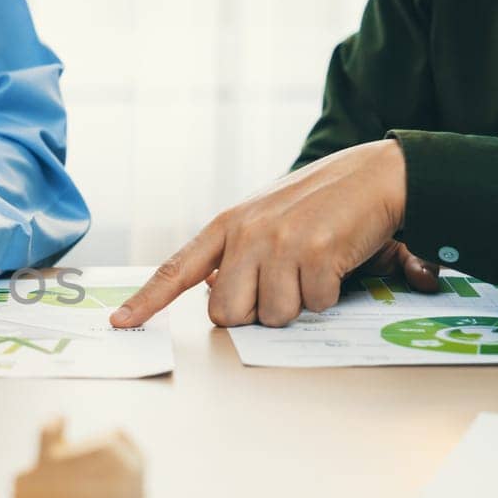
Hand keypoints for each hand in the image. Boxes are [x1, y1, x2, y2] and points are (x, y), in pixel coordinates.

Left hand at [111, 139, 425, 328]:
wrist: (377, 174)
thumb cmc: (319, 203)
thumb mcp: (265, 218)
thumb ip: (235, 254)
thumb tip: (215, 293)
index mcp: (226, 226)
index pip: (176, 269)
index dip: (147, 300)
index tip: (120, 323)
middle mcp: (245, 234)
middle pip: (227, 313)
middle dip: (255, 313)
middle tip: (281, 284)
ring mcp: (279, 242)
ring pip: (272, 316)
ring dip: (297, 304)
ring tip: (312, 268)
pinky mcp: (316, 252)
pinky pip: (313, 305)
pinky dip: (328, 295)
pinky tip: (335, 263)